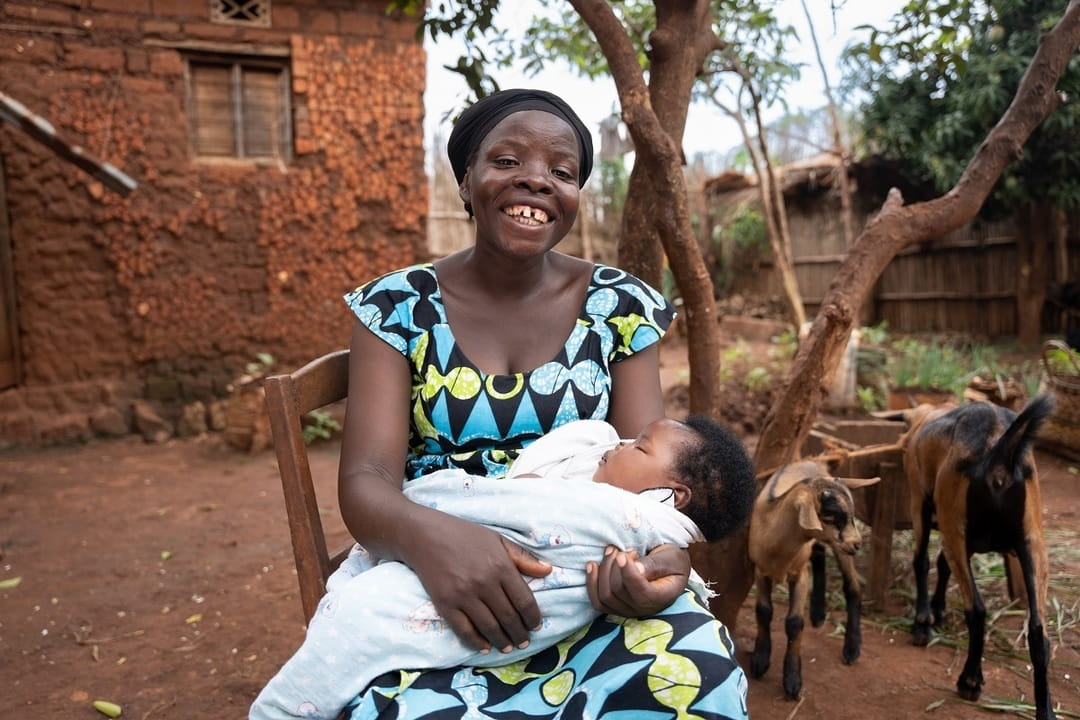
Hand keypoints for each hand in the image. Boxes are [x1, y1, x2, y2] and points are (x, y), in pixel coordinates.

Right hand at [406, 512, 550, 653]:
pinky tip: (485, 647)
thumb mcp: (497, 539)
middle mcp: (484, 583)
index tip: (535, 626)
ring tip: (508, 647)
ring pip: (489, 628)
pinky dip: (477, 643)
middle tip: (524, 642)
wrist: (424, 535)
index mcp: (501, 566)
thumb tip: (548, 571)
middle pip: (509, 618)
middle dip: (520, 634)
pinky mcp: (445, 604)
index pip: (525, 601)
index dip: (533, 618)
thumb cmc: (464, 535)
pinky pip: (465, 630)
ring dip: (502, 642)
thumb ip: (523, 557)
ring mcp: (464, 595)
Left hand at [585, 544, 689, 616]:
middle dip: (613, 566)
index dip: (627, 573)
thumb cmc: (672, 560)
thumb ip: (654, 564)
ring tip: (610, 552)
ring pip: (605, 597)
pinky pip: (598, 602)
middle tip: (619, 549)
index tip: (622, 554)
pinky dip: (592, 583)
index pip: (641, 592)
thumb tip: (635, 569)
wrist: (669, 568)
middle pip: (618, 592)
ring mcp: (629, 611)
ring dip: (603, 571)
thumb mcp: (670, 557)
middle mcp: (644, 609)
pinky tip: (592, 565)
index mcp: (662, 597)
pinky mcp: (617, 608)